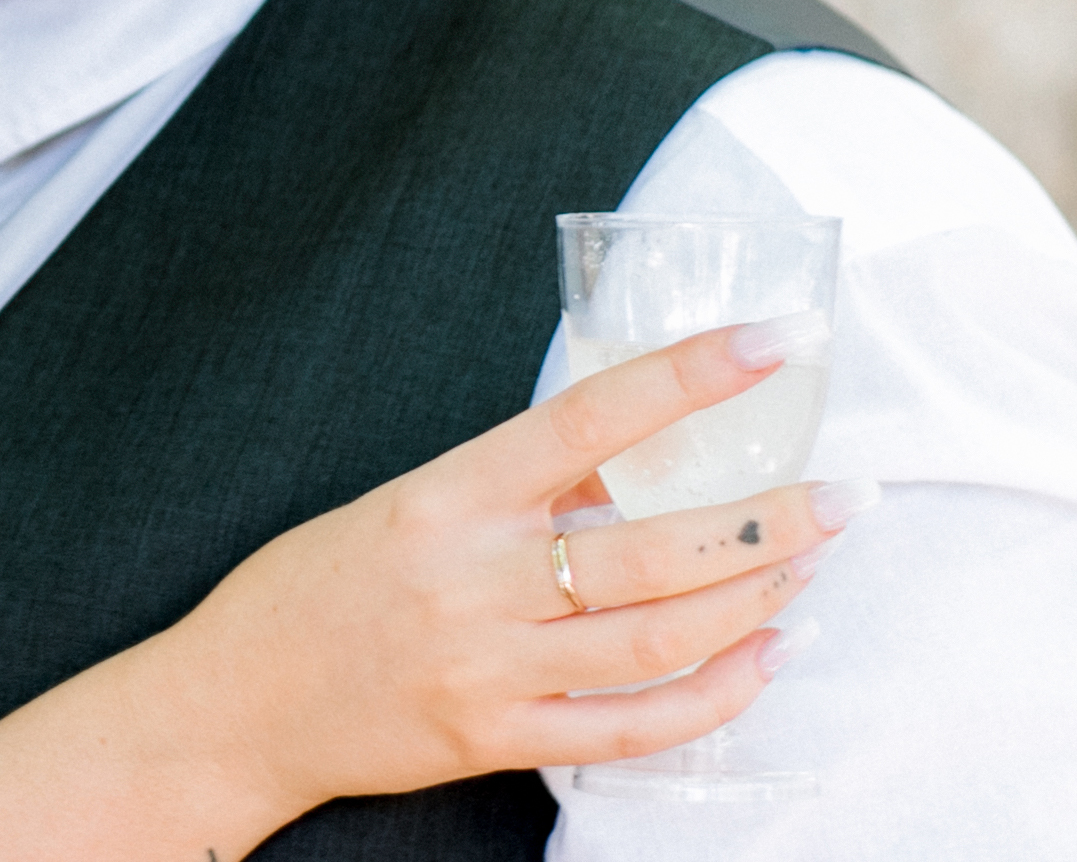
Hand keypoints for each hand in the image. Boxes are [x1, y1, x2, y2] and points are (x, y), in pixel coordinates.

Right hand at [164, 318, 872, 819]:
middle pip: (651, 546)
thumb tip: (621, 465)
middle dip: (767, 519)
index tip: (765, 343)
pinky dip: (713, 698)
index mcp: (448, 494)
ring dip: (756, 600)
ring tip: (811, 565)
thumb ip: (511, 489)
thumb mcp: (407, 505)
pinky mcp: (498, 740)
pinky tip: (761, 662)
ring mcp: (489, 665)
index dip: (684, 376)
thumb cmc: (318, 584)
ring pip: (658, 636)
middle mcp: (474, 576)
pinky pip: (631, 728)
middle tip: (843, 495)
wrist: (238, 697)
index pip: (586, 417)